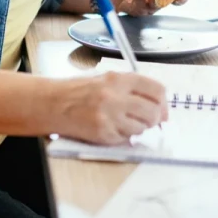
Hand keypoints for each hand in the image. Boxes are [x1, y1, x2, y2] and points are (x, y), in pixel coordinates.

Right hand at [52, 72, 168, 144]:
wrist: (54, 103)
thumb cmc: (80, 90)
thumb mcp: (106, 79)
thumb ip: (131, 88)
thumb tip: (157, 104)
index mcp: (118, 79)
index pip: (156, 90)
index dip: (164, 102)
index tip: (163, 110)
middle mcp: (115, 97)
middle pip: (153, 112)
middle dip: (156, 119)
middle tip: (151, 121)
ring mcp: (109, 117)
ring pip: (141, 128)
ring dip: (139, 128)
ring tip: (126, 122)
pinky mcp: (103, 133)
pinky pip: (126, 138)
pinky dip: (124, 136)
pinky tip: (112, 128)